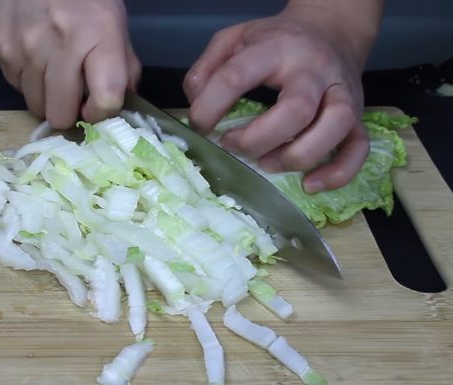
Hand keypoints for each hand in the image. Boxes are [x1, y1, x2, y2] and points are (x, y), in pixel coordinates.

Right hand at [0, 0, 140, 128]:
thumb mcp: (113, 20)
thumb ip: (122, 65)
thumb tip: (122, 102)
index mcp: (98, 36)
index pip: (106, 98)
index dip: (102, 112)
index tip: (98, 106)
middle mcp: (60, 45)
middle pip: (61, 114)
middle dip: (68, 111)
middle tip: (72, 95)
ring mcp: (25, 49)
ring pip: (35, 105)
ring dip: (46, 96)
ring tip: (52, 70)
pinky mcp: (0, 49)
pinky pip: (16, 85)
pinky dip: (27, 79)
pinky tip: (34, 55)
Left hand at [183, 1, 382, 192]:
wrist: (331, 29)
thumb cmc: (277, 40)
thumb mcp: (234, 38)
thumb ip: (207, 67)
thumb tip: (196, 104)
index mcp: (276, 49)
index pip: (237, 75)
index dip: (209, 106)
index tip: (199, 125)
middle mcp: (315, 70)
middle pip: (296, 109)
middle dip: (257, 138)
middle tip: (232, 145)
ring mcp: (342, 93)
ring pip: (335, 127)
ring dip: (297, 155)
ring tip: (267, 164)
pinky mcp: (358, 116)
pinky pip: (359, 148)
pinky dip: (338, 172)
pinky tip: (310, 184)